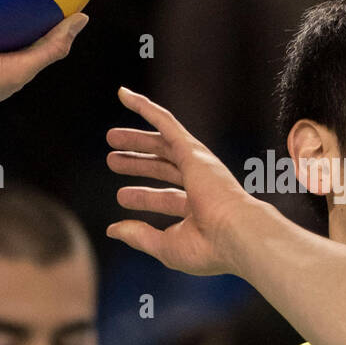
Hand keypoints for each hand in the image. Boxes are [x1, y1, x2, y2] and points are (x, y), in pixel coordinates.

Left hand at [105, 88, 265, 276]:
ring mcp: (198, 164)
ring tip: (110, 138)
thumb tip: (113, 230)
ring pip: (163, 143)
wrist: (235, 234)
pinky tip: (124, 96)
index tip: (121, 197)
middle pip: (163, 167)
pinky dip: (145, 108)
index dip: (143, 196)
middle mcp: (201, 183)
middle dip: (139, 163)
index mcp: (200, 208)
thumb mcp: (166, 246)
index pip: (167, 197)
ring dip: (137, 139)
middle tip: (113, 160)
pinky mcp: (193, 150)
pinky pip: (166, 122)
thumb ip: (140, 237)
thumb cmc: (208, 248)